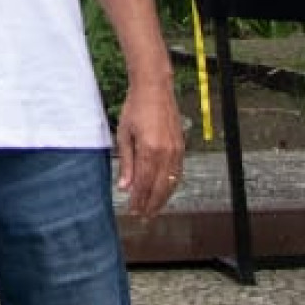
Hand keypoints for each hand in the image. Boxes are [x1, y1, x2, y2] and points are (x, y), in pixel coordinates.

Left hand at [114, 74, 186, 219]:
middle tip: (143, 217)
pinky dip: (171, 185)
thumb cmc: (135, 107)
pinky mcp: (181, 147)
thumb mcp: (124, 134)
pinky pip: (177, 172)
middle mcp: (166, 153)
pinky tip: (164, 191)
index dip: (138, 200)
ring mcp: (176, 150)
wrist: (155, 88)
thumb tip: (124, 187)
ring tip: (153, 209)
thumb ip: (126, 163)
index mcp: (149, 150)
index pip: (144, 183)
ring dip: (162, 198)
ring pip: (171, 182)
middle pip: (159, 187)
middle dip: (151, 204)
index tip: (132, 210)